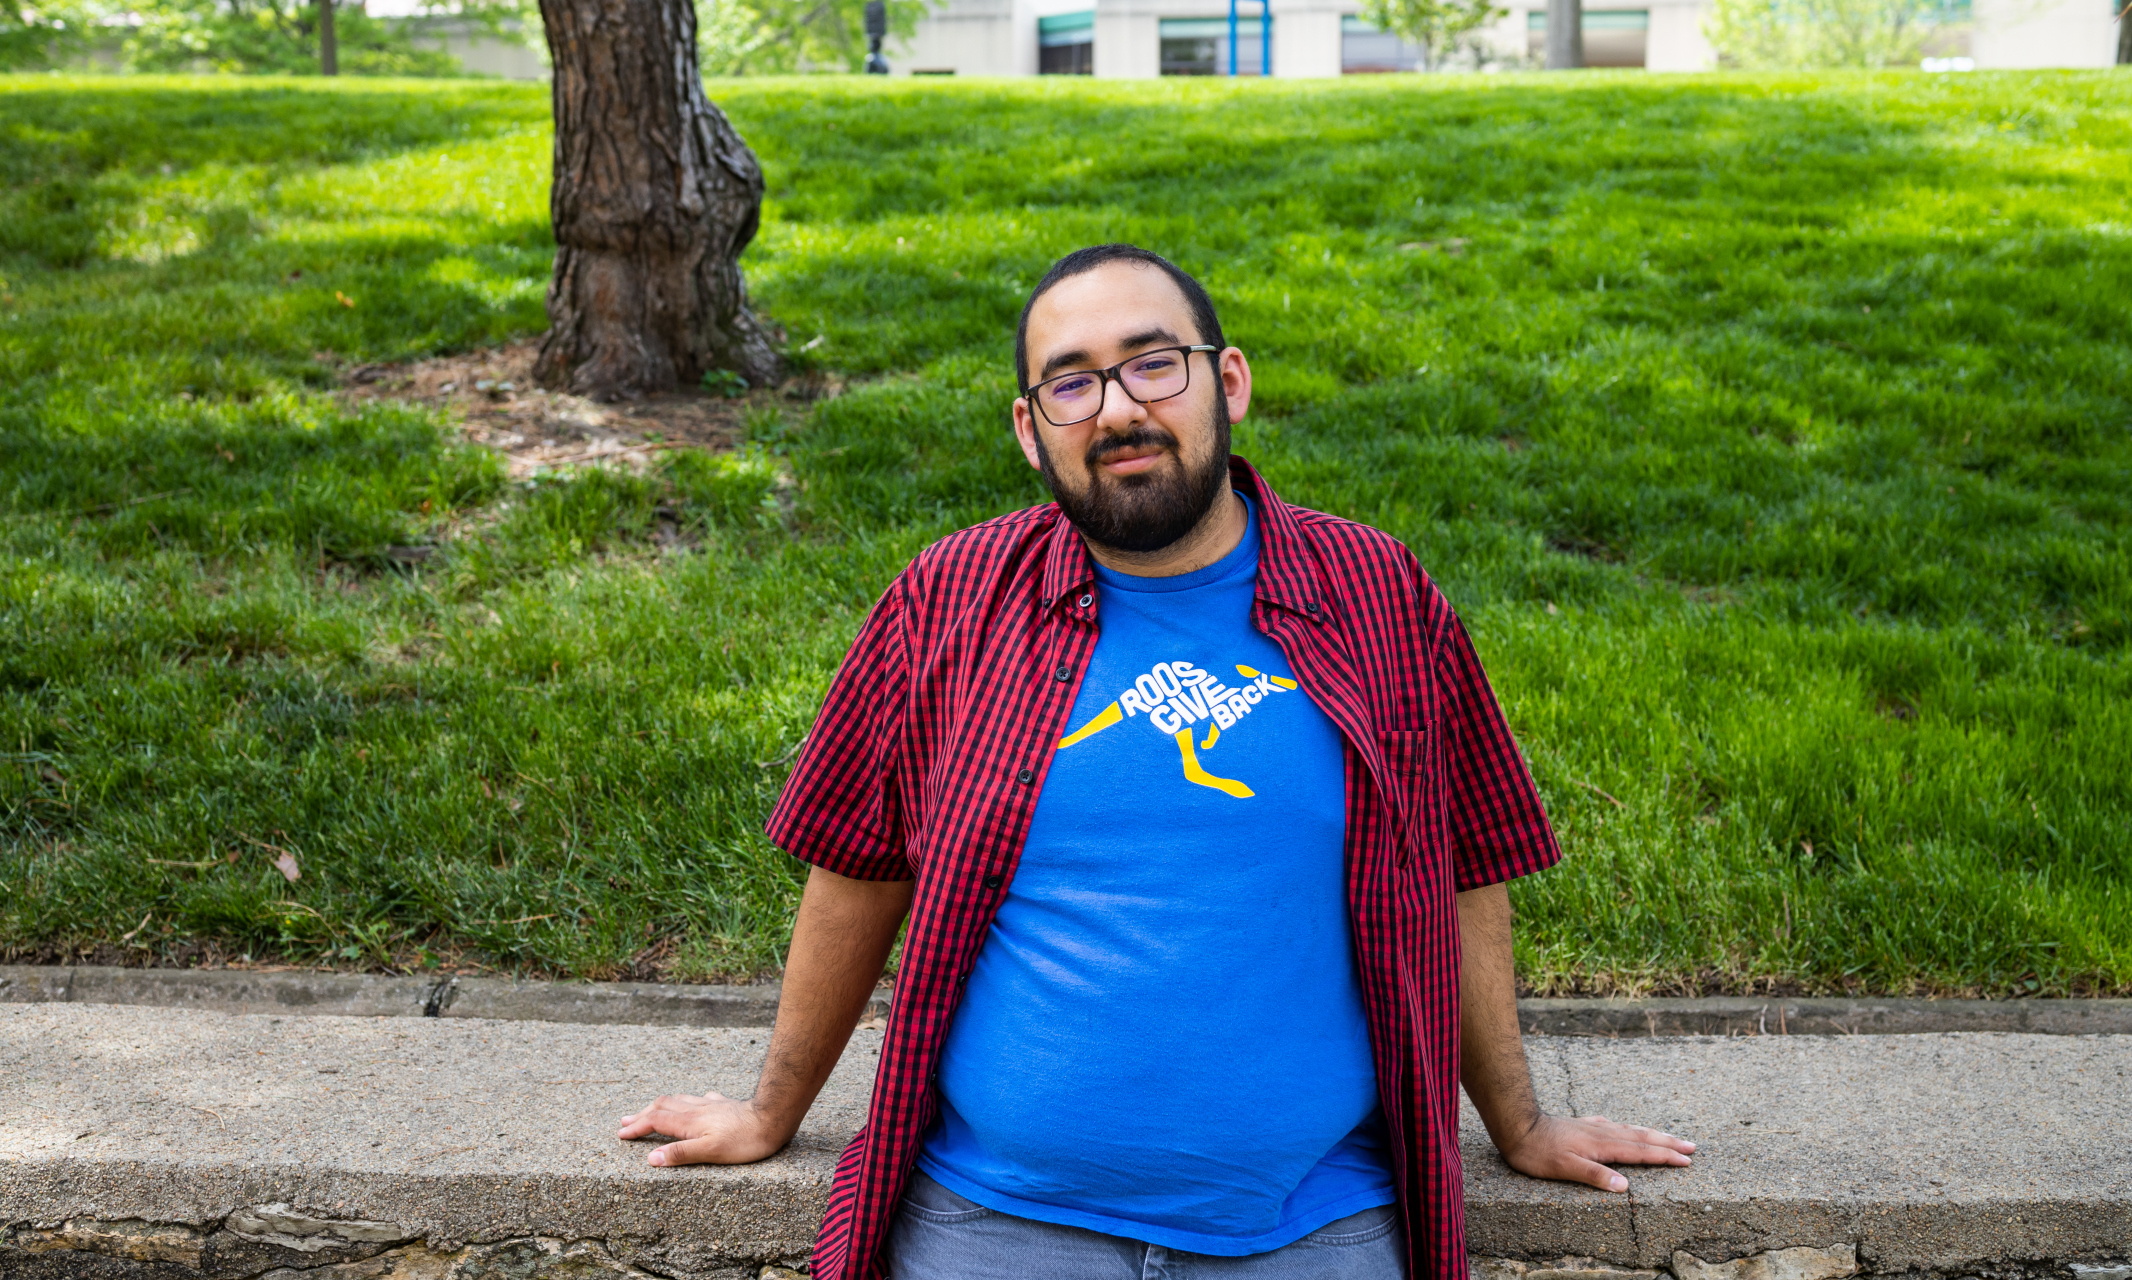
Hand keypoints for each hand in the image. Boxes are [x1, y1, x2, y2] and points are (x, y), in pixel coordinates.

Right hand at [617, 1091, 790, 1166]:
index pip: (655, 1121)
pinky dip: (687, 1102)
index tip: (621, 1134)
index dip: (636, 1127)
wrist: (772, 1119)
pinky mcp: (724, 1104)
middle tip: (625, 1121)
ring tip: (650, 1110)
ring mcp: (710, 1105)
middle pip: (662, 1106)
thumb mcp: (710, 1152)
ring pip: (678, 1100)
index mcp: (689, 1122)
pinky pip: (699, 1099)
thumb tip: (651, 1158)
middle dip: (641, 1114)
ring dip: (660, 1106)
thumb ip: (680, 1154)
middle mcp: (696, 1109)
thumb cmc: (744, 1140)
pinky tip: (693, 1104)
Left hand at [1497, 1113, 1694, 1192]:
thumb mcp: (1565, 1168)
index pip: (1642, 1152)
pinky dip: (1628, 1128)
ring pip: (1630, 1129)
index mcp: (1602, 1145)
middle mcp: (1602, 1133)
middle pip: (1642, 1137)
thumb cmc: (1538, 1152)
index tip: (1687, 1160)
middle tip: (1692, 1146)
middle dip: (1668, 1142)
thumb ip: (1595, 1176)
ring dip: (1653, 1134)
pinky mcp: (1583, 1125)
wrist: (1517, 1126)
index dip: (1665, 1156)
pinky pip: (1614, 1125)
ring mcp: (1593, 1127)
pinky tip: (1626, 1128)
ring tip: (1670, 1136)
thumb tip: (1624, 1186)